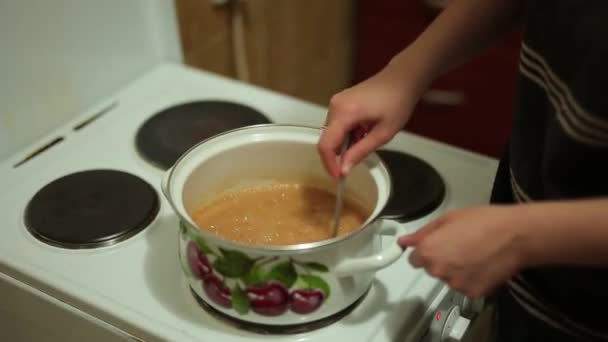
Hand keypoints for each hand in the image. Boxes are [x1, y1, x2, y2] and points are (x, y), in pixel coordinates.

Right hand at [317, 64, 423, 177]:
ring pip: (333, 132)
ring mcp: (336, 102)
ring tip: (369, 137)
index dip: (329, 164)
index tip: (339, 177)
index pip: (326, 144)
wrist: (402, 78)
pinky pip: (338, 124)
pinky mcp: (341, 101)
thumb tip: (344, 169)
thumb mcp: (383, 133)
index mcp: (344, 113)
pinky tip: (365, 130)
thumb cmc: (398, 103)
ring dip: (347, 142)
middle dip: (341, 153)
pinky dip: (348, 133)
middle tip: (361, 157)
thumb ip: (360, 152)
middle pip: (328, 139)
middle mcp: (335, 106)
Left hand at [398, 205, 527, 297]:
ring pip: (449, 278)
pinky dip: (472, 279)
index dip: (427, 250)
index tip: (439, 244)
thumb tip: (404, 241)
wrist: (515, 235)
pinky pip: (466, 287)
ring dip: (456, 270)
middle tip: (461, 245)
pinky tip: (483, 265)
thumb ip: (423, 233)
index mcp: (428, 251)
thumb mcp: (448, 219)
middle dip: (442, 259)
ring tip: (475, 253)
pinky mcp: (473, 293)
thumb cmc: (483, 221)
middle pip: (431, 268)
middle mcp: (437, 271)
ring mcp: (455, 284)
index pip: (414, 259)